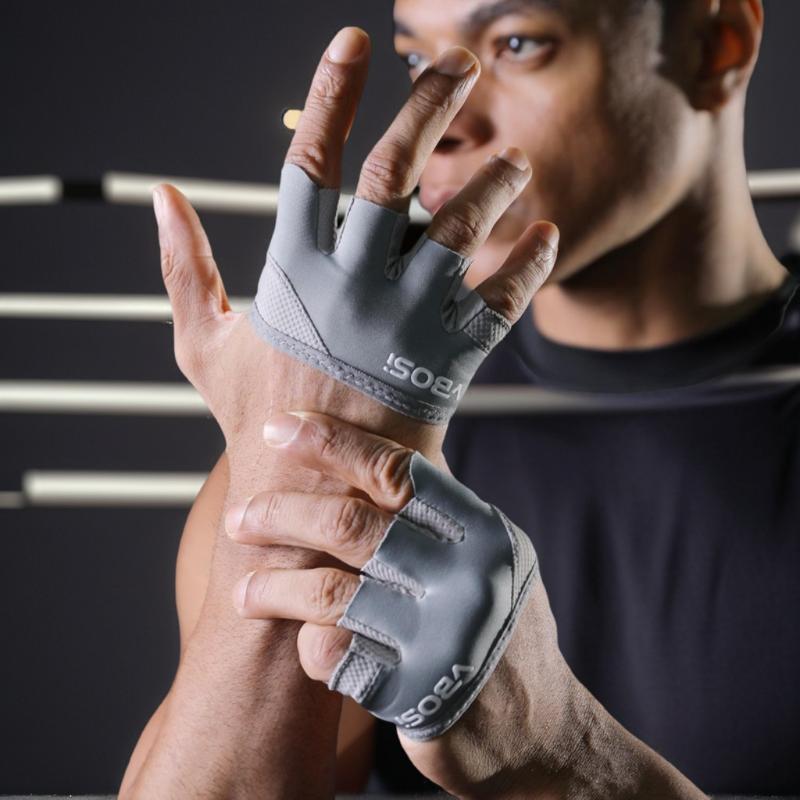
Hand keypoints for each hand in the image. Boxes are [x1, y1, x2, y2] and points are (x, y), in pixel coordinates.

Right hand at [154, 26, 557, 612]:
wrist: (319, 490)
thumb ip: (182, 270)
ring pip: (464, 226)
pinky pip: (504, 298)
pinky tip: (545, 234)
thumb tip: (160, 197)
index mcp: (294, 273)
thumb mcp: (202, 344)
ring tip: (517, 159)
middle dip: (426, 106)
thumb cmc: (261, 412)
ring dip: (495, 182)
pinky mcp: (452, 357)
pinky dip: (531, 263)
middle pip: (395, 173)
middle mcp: (355, 286)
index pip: (311, 162)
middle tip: (454, 64)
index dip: (331, 95)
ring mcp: (409, 320)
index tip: (354, 41)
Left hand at [226, 411, 587, 798]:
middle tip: (243, 516)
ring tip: (244, 589)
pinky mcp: (413, 691)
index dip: (332, 444)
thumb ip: (442, 518)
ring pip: (330, 591)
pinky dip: (308, 644)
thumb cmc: (497, 629)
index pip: (397, 471)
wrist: (539, 728)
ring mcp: (440, 636)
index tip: (279, 429)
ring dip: (273, 585)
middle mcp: (465, 576)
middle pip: (351, 525)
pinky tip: (304, 642)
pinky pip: (333, 653)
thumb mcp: (492, 560)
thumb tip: (373, 458)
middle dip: (282, 513)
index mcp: (482, 532)